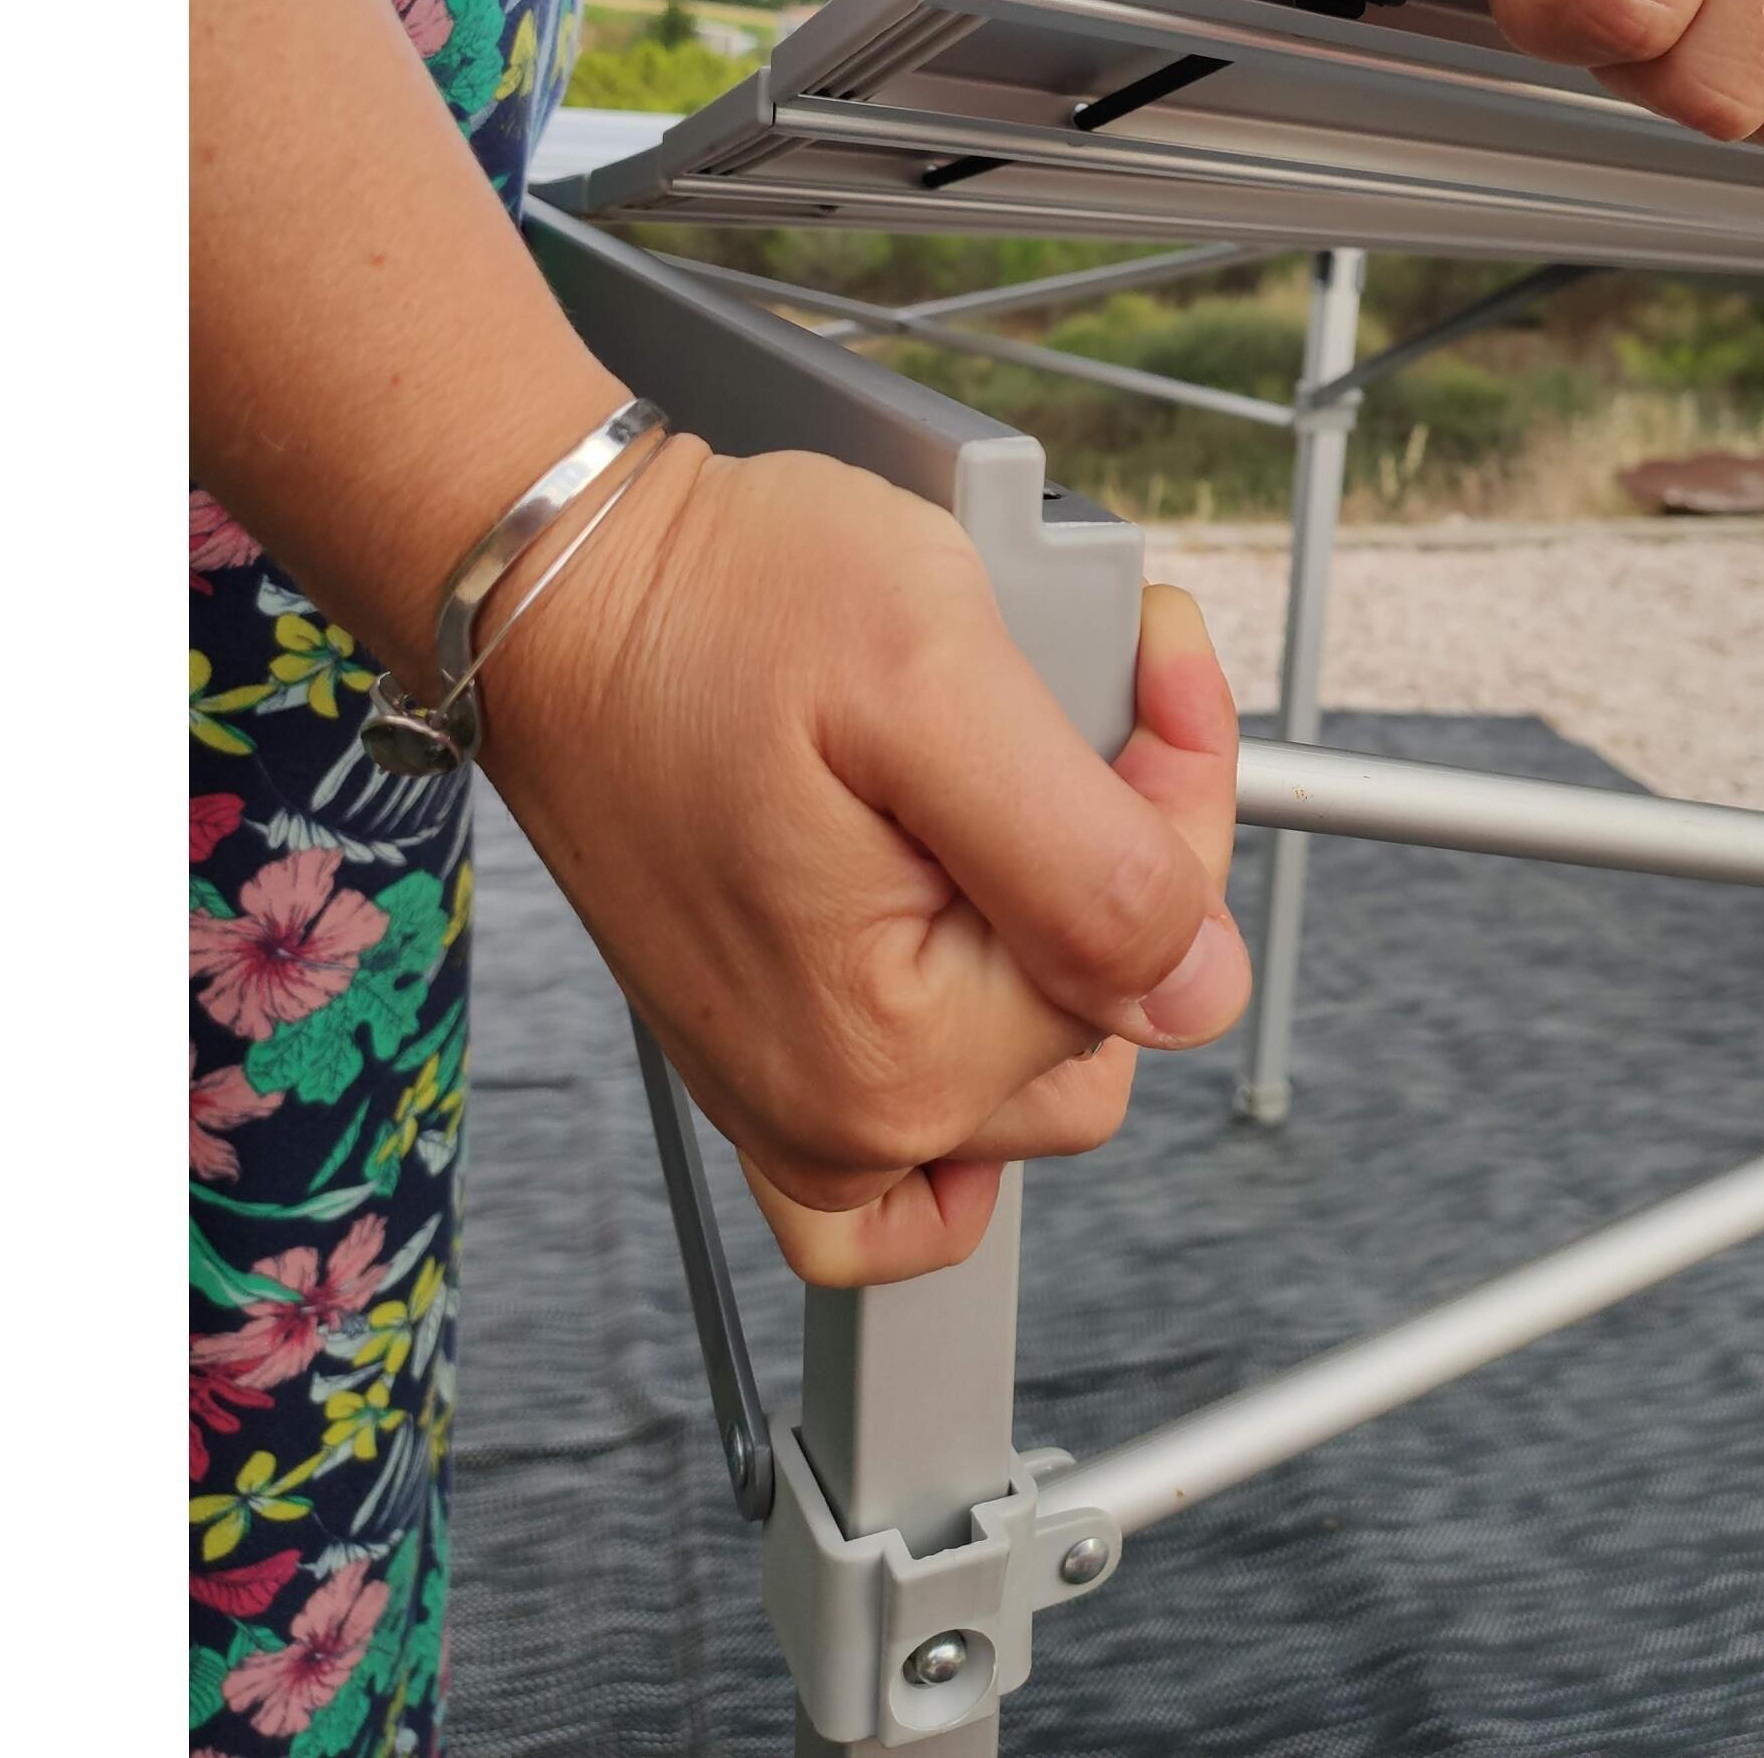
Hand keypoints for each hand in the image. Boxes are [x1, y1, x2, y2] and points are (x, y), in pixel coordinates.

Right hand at [485, 440, 1246, 1285]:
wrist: (562, 590)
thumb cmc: (717, 607)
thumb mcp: (935, 681)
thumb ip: (1090, 862)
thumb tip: (1201, 991)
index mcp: (899, 1049)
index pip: (1160, 958)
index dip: (1177, 786)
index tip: (1145, 658)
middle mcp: (843, 1115)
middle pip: (1106, 1019)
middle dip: (1120, 850)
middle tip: (1062, 702)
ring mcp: (795, 1102)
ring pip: (1035, 1064)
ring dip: (1049, 922)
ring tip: (988, 780)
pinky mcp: (767, 1062)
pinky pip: (907, 1171)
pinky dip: (967, 1088)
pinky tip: (978, 972)